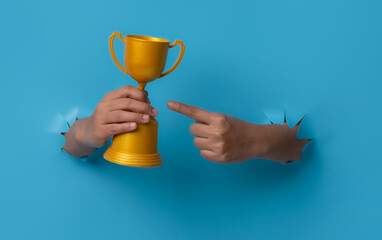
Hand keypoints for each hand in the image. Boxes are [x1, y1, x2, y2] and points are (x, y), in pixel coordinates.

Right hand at [63, 85, 157, 156]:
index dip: (139, 94)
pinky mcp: (100, 130)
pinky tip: (135, 127)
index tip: (149, 102)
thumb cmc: (106, 119)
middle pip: (126, 102)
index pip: (126, 90)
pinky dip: (125, 126)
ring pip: (121, 114)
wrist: (88, 132)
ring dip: (136, 116)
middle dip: (142, 106)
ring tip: (147, 119)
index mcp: (110, 97)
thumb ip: (128, 101)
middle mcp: (104, 105)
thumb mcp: (115, 107)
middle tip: (154, 112)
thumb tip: (146, 94)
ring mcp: (101, 118)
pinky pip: (114, 128)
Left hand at [167, 101, 309, 163]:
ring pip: (196, 142)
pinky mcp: (219, 157)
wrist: (255, 140)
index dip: (181, 108)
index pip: (195, 112)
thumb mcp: (224, 118)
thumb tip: (192, 122)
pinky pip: (202, 153)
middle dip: (199, 130)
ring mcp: (217, 145)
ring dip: (202, 141)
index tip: (169, 103)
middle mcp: (216, 131)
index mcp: (218, 118)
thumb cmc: (238, 128)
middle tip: (211, 131)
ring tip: (216, 140)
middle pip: (192, 129)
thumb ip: (208, 120)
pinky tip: (218, 148)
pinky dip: (208, 151)